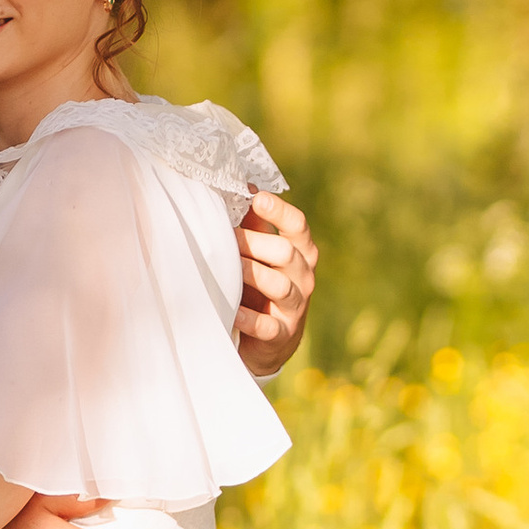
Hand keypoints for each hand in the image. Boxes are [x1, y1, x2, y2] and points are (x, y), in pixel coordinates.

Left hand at [235, 190, 316, 371]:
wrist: (271, 341)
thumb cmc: (262, 285)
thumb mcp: (262, 255)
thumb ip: (255, 226)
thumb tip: (242, 187)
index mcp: (301, 252)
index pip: (297, 226)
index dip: (279, 211)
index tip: (256, 199)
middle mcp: (303, 277)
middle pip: (285, 252)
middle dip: (253, 243)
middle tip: (224, 237)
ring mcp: (295, 307)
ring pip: (279, 285)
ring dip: (250, 274)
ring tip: (226, 268)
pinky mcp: (281, 334)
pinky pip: (268, 325)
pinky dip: (248, 318)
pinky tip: (232, 311)